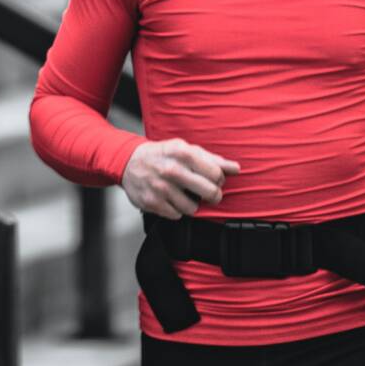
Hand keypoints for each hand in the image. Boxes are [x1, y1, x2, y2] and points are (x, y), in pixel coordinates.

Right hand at [119, 139, 240, 218]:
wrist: (128, 161)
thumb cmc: (163, 155)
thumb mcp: (186, 149)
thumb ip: (212, 159)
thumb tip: (236, 168)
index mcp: (183, 153)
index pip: (216, 174)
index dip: (219, 179)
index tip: (214, 180)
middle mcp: (171, 170)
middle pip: (209, 192)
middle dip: (213, 196)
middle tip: (209, 194)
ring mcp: (161, 188)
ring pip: (193, 208)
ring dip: (192, 204)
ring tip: (184, 194)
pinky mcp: (152, 203)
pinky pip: (177, 215)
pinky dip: (176, 210)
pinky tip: (171, 199)